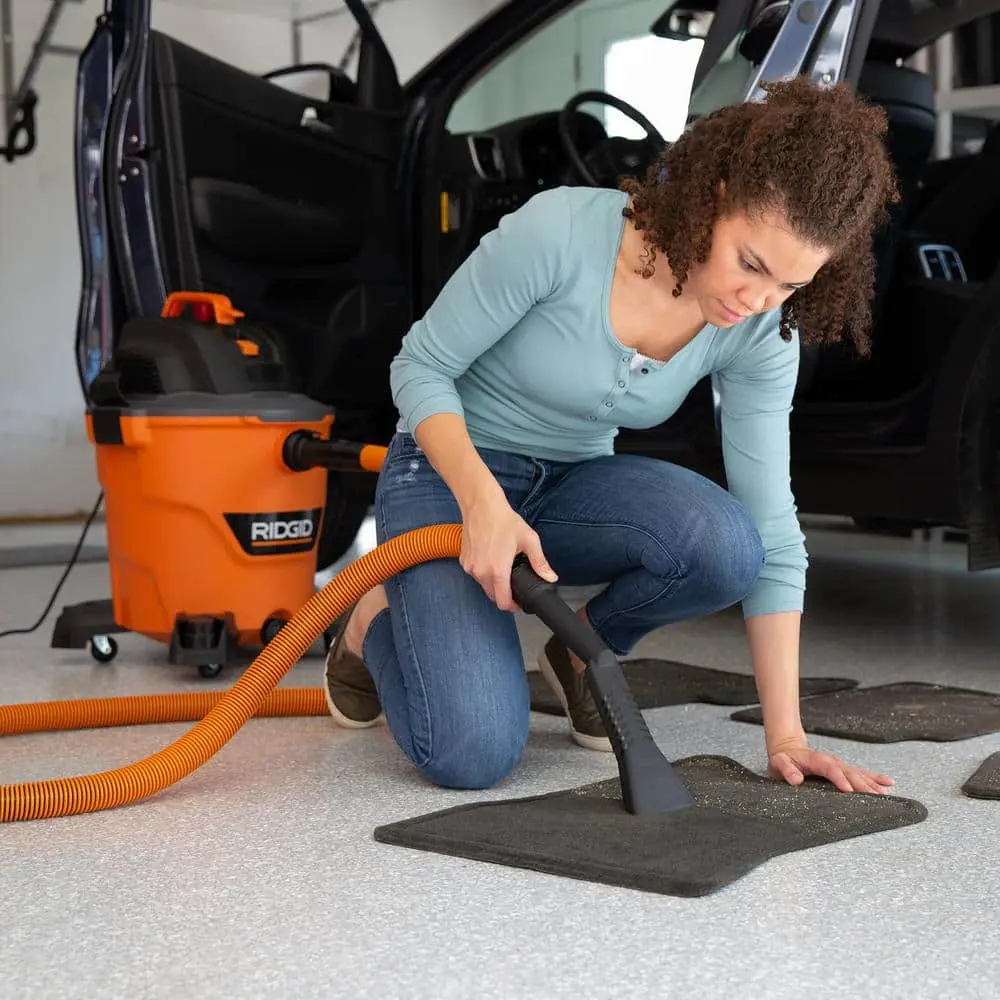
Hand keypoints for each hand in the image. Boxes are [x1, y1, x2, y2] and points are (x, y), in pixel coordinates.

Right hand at [460, 491, 556, 611]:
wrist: (480, 505)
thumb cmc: (503, 520)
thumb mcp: (528, 540)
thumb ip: (540, 562)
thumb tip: (551, 577)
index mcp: (497, 570)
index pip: (502, 603)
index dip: (513, 606)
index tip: (519, 603)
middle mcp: (480, 572)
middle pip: (493, 596)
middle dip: (504, 594)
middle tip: (514, 583)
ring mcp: (470, 567)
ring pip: (483, 586)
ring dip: (493, 583)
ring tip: (503, 566)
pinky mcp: (463, 561)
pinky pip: (476, 574)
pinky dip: (484, 572)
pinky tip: (491, 558)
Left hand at [767, 736, 894, 794]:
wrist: (788, 749)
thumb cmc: (784, 759)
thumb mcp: (779, 763)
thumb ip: (786, 769)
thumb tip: (795, 778)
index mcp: (816, 760)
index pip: (830, 769)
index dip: (839, 779)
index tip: (848, 790)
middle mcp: (831, 761)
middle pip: (848, 772)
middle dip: (862, 784)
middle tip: (875, 796)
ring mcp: (839, 765)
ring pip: (858, 774)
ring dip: (872, 783)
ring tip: (885, 793)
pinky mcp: (843, 770)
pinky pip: (861, 773)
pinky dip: (875, 778)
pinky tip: (888, 783)